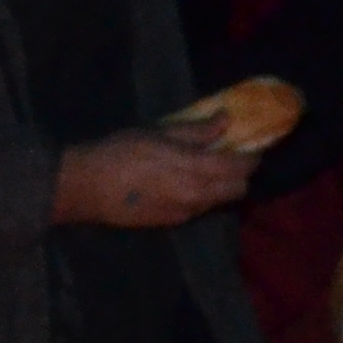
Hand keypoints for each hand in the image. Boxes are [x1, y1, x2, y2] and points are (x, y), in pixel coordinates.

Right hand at [55, 127, 257, 229]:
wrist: (89, 188)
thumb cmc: (121, 151)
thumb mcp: (159, 132)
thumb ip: (197, 131)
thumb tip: (225, 120)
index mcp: (195, 170)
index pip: (240, 167)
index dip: (252, 157)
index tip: (254, 145)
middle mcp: (197, 196)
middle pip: (238, 190)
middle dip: (243, 174)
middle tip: (234, 157)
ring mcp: (186, 212)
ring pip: (220, 201)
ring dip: (223, 186)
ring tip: (210, 167)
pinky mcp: (173, 222)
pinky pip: (201, 208)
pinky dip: (204, 195)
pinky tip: (188, 182)